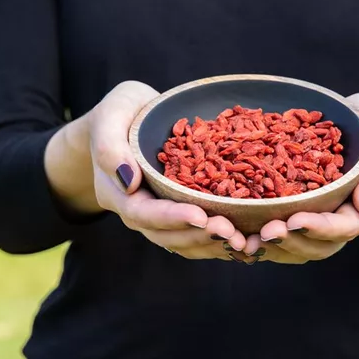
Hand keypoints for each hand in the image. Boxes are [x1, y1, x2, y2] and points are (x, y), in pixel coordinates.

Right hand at [88, 81, 246, 259]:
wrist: (132, 120)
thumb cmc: (120, 114)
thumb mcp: (111, 116)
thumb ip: (110, 146)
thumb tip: (128, 179)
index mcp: (120, 194)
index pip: (144, 214)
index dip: (172, 218)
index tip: (200, 216)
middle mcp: (140, 214)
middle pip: (168, 236)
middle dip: (200, 236)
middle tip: (231, 232)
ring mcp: (162, 218)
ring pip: (186, 243)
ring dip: (214, 245)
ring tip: (244, 241)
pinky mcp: (181, 215)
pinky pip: (199, 236)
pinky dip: (221, 241)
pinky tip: (248, 239)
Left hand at [241, 92, 358, 263]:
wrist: (356, 118)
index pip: (345, 228)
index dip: (320, 228)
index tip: (294, 220)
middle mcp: (341, 220)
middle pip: (319, 247)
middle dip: (291, 242)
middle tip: (263, 232)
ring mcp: (319, 219)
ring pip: (298, 248)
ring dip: (272, 248)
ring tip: (245, 241)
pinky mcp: (297, 212)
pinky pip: (282, 234)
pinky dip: (260, 237)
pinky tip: (238, 232)